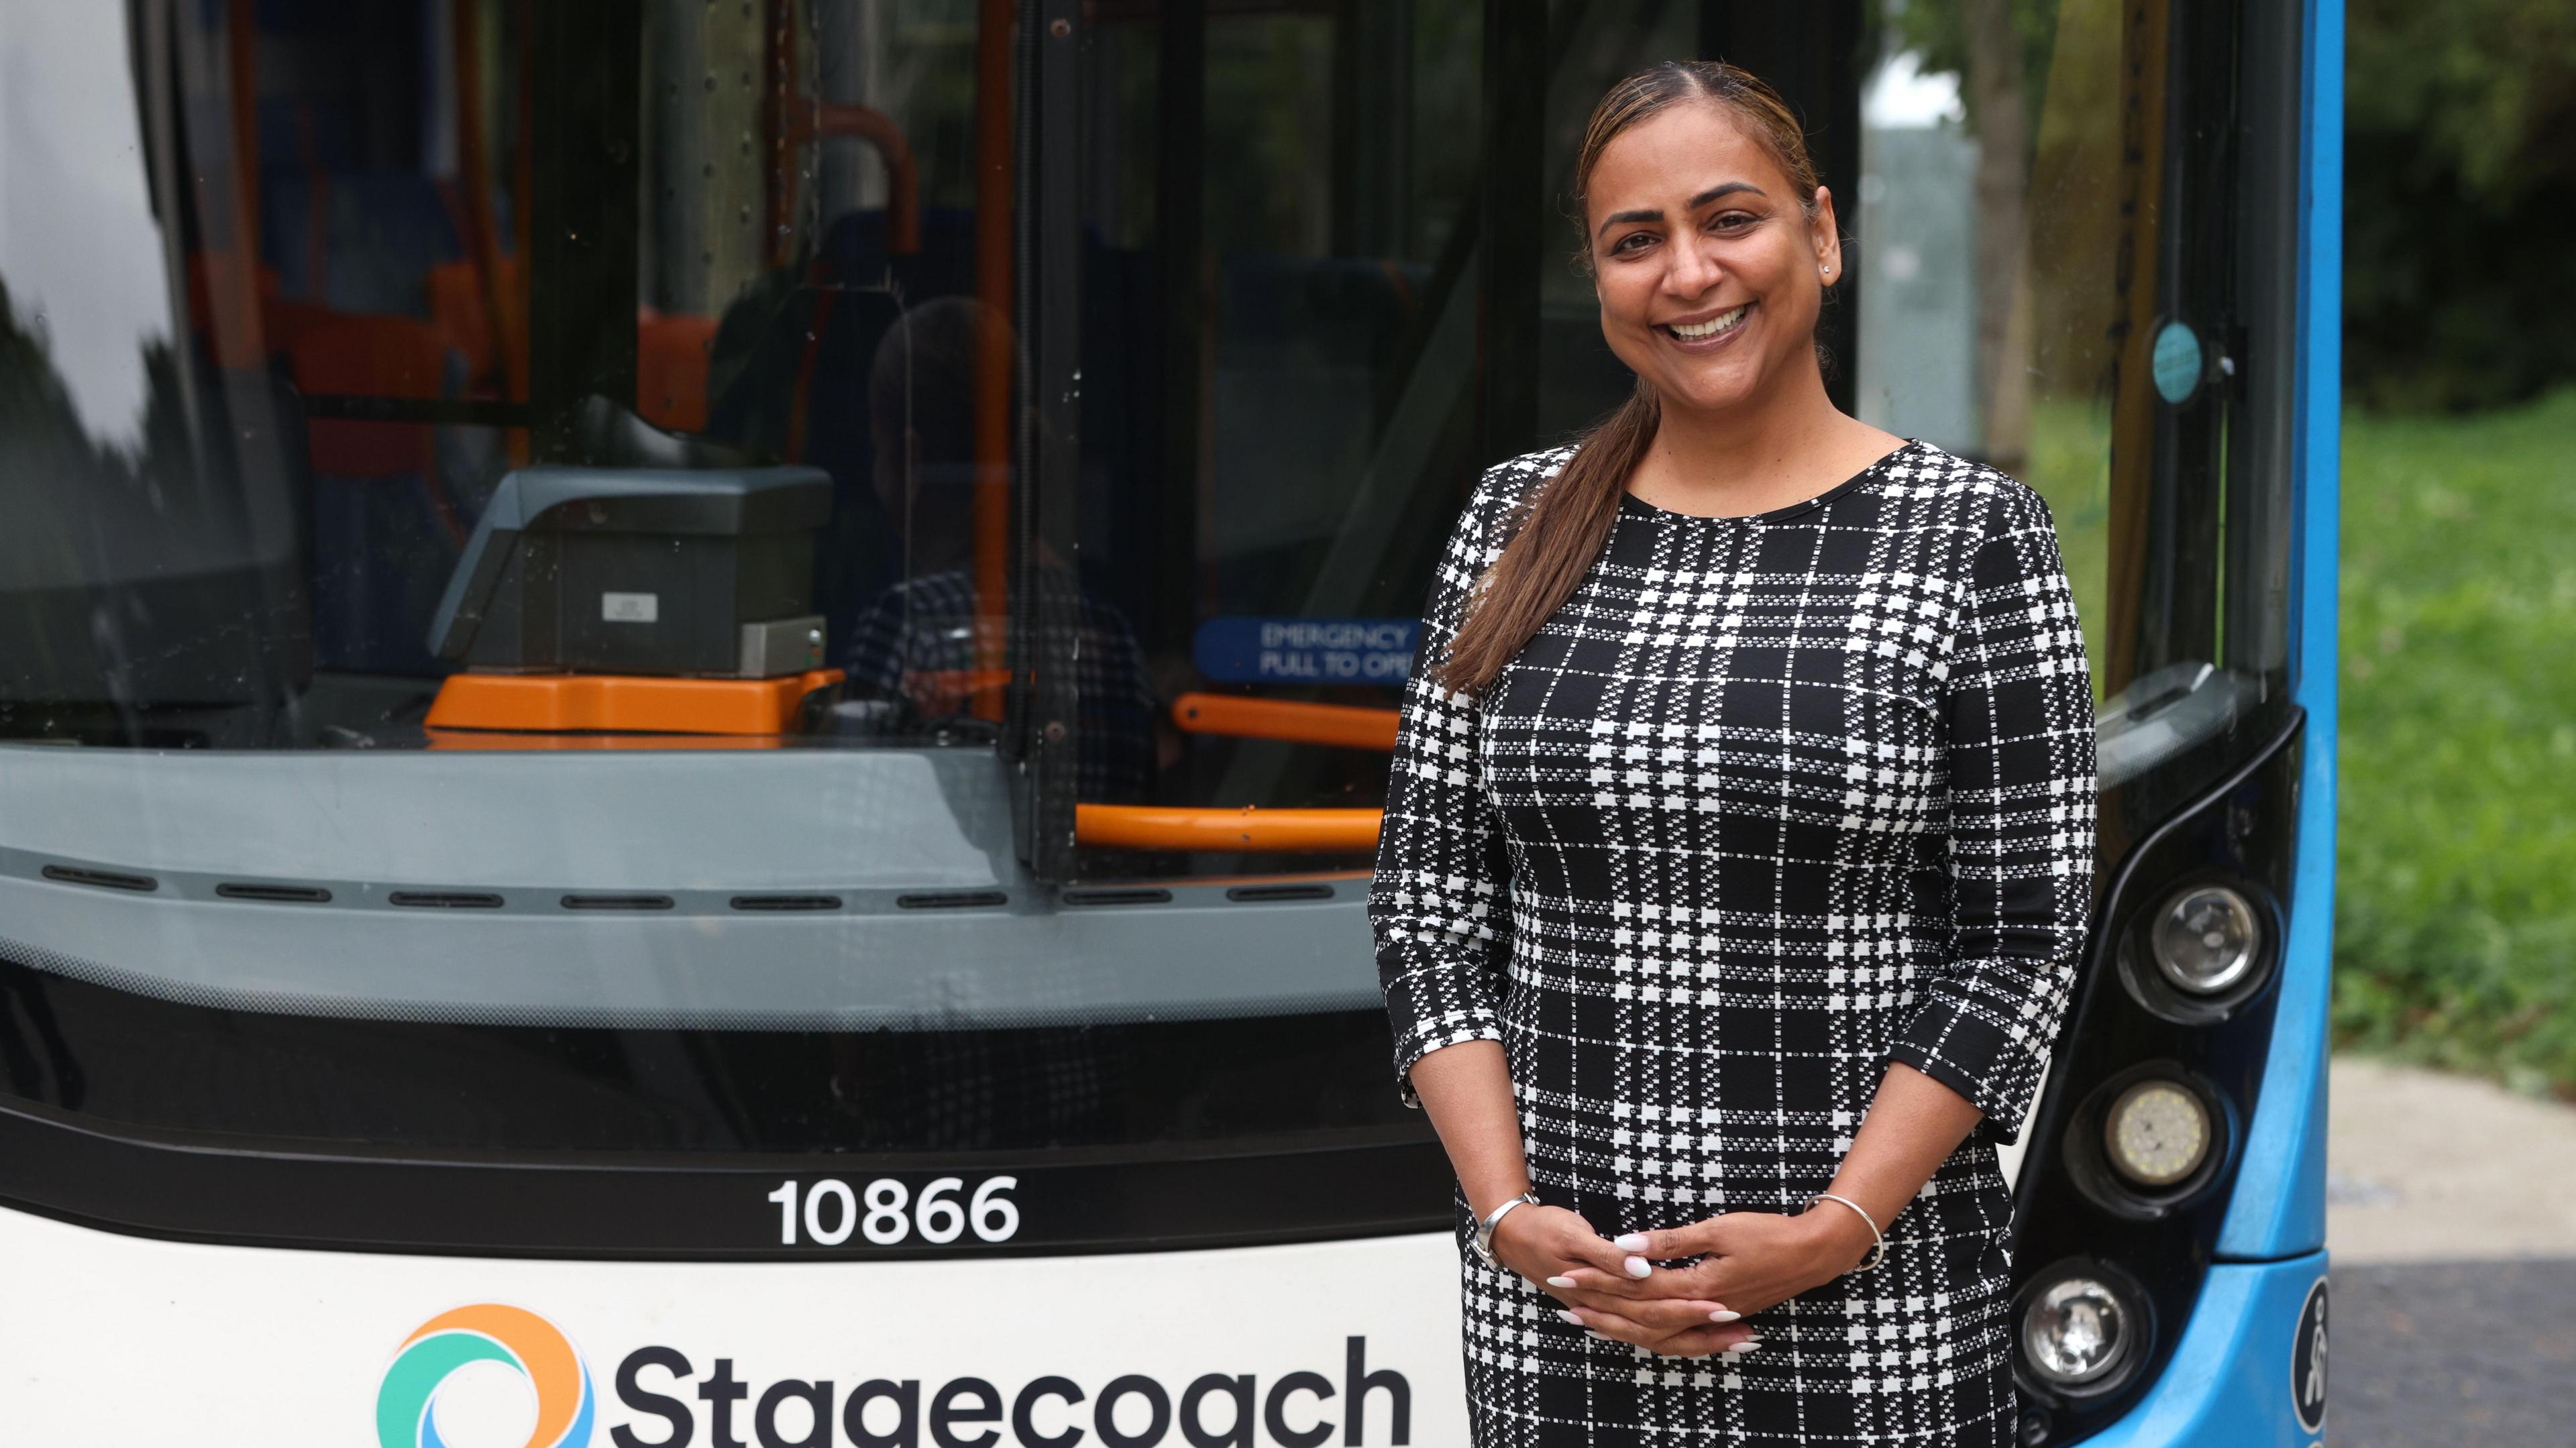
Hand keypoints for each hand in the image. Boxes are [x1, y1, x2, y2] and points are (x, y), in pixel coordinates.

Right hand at [1489, 1205, 1758, 1357]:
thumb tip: (1643, 1270)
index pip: (1654, 1309)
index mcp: (1600, 1292)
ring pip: (1657, 1337)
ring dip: (1697, 1340)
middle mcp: (1606, 1310)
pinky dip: (1674, 1337)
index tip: (1726, 1307)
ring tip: (1738, 1339)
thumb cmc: (1543, 1228)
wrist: (1509, 1234)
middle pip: (1662, 1331)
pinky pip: (1646, 1333)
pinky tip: (1696, 1337)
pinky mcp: (1608, 1308)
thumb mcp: (1574, 1234)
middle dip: (1705, 1333)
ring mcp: (1606, 1312)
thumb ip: (1610, 1255)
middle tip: (1746, 1332)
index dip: (1690, 1310)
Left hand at [1549, 1206, 1877, 1340]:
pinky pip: (1677, 1333)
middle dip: (1600, 1308)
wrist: (1814, 1253)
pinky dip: (1651, 1332)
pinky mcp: (1721, 1315)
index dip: (1600, 1282)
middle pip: (1640, 1317)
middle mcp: (1702, 1309)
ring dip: (1621, 1326)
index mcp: (1698, 1287)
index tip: (1568, 1275)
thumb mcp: (1719, 1229)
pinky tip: (1633, 1326)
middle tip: (1564, 1303)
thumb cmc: (1769, 1234)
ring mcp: (1713, 1316)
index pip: (1637, 1288)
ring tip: (1587, 1321)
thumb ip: (1672, 1241)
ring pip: (1657, 1332)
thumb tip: (1628, 1245)